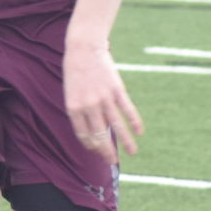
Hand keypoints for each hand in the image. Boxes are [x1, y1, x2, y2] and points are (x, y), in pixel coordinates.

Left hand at [63, 36, 142, 158]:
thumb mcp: (71, 93)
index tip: (97, 152)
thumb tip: (92, 128)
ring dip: (125, 141)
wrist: (84, 48)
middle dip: (106, 151)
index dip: (91, 146)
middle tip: (113, 162)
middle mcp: (89, 106)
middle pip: (100, 134)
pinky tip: (140, 132)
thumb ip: (80, 110)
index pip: (83, 134)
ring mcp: (104, 98)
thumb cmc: (75, 72)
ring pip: (117, 125)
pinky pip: (127, 109)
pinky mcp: (117, 89)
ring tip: (133, 153)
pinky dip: (135, 121)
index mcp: (74, 108)